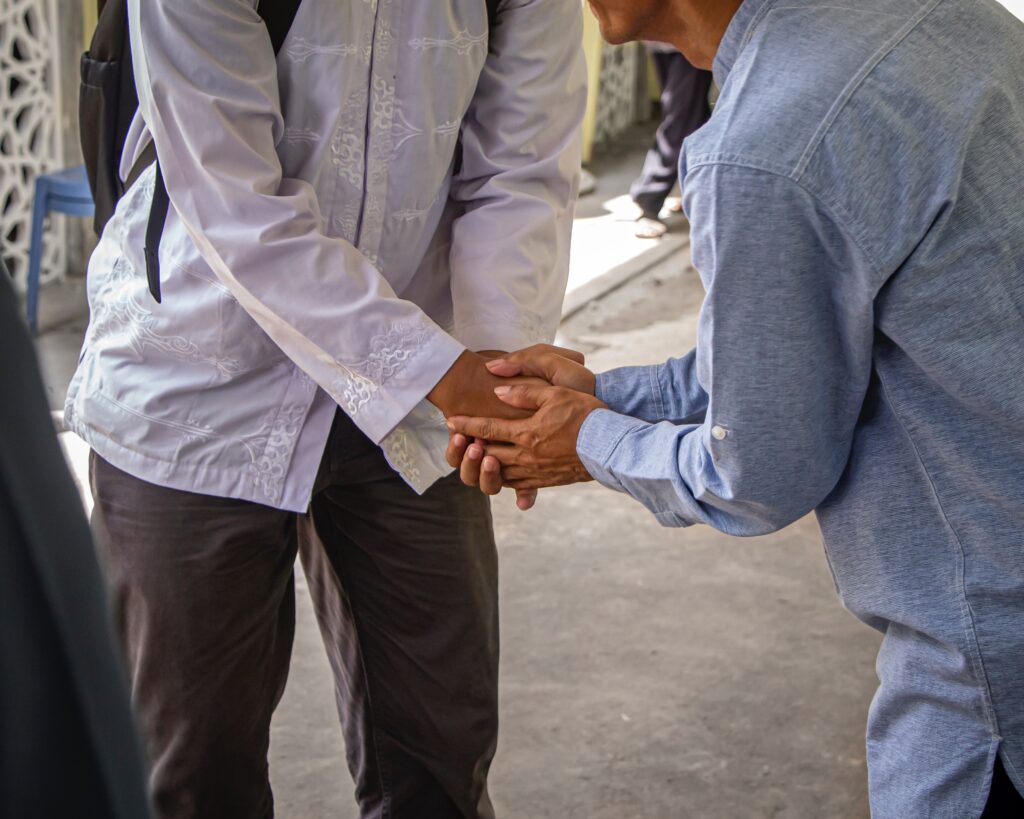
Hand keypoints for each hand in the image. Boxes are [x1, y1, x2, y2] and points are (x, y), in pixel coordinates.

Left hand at [446, 345, 591, 508]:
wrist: (613, 446)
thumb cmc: (587, 415)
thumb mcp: (556, 394)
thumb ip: (524, 393)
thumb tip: (498, 392)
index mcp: (526, 434)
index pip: (487, 430)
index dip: (466, 425)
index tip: (450, 421)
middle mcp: (527, 456)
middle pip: (489, 453)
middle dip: (471, 446)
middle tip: (459, 438)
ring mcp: (537, 471)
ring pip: (500, 473)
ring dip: (485, 464)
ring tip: (479, 454)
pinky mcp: (548, 480)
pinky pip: (518, 484)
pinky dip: (504, 477)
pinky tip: (502, 470)